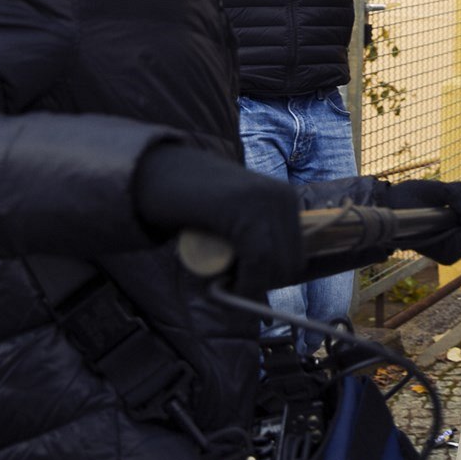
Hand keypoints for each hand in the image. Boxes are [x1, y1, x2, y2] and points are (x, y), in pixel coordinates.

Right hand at [133, 143, 303, 292]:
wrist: (163, 173)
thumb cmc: (198, 204)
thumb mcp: (239, 215)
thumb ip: (261, 236)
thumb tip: (281, 277)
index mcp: (287, 199)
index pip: (297, 257)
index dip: (271, 279)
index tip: (244, 283)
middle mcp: (282, 197)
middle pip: (289, 264)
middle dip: (261, 284)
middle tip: (229, 282)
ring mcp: (264, 200)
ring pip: (273, 265)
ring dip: (249, 286)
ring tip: (222, 281)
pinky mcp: (242, 208)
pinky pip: (257, 259)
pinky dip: (243, 283)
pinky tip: (222, 284)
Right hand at [377, 179, 460, 264]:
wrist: (390, 209)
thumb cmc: (406, 202)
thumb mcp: (433, 190)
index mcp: (448, 249)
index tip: (455, 195)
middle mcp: (455, 252)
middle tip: (457, 196)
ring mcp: (457, 246)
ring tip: (454, 199)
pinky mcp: (458, 238)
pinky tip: (456, 204)